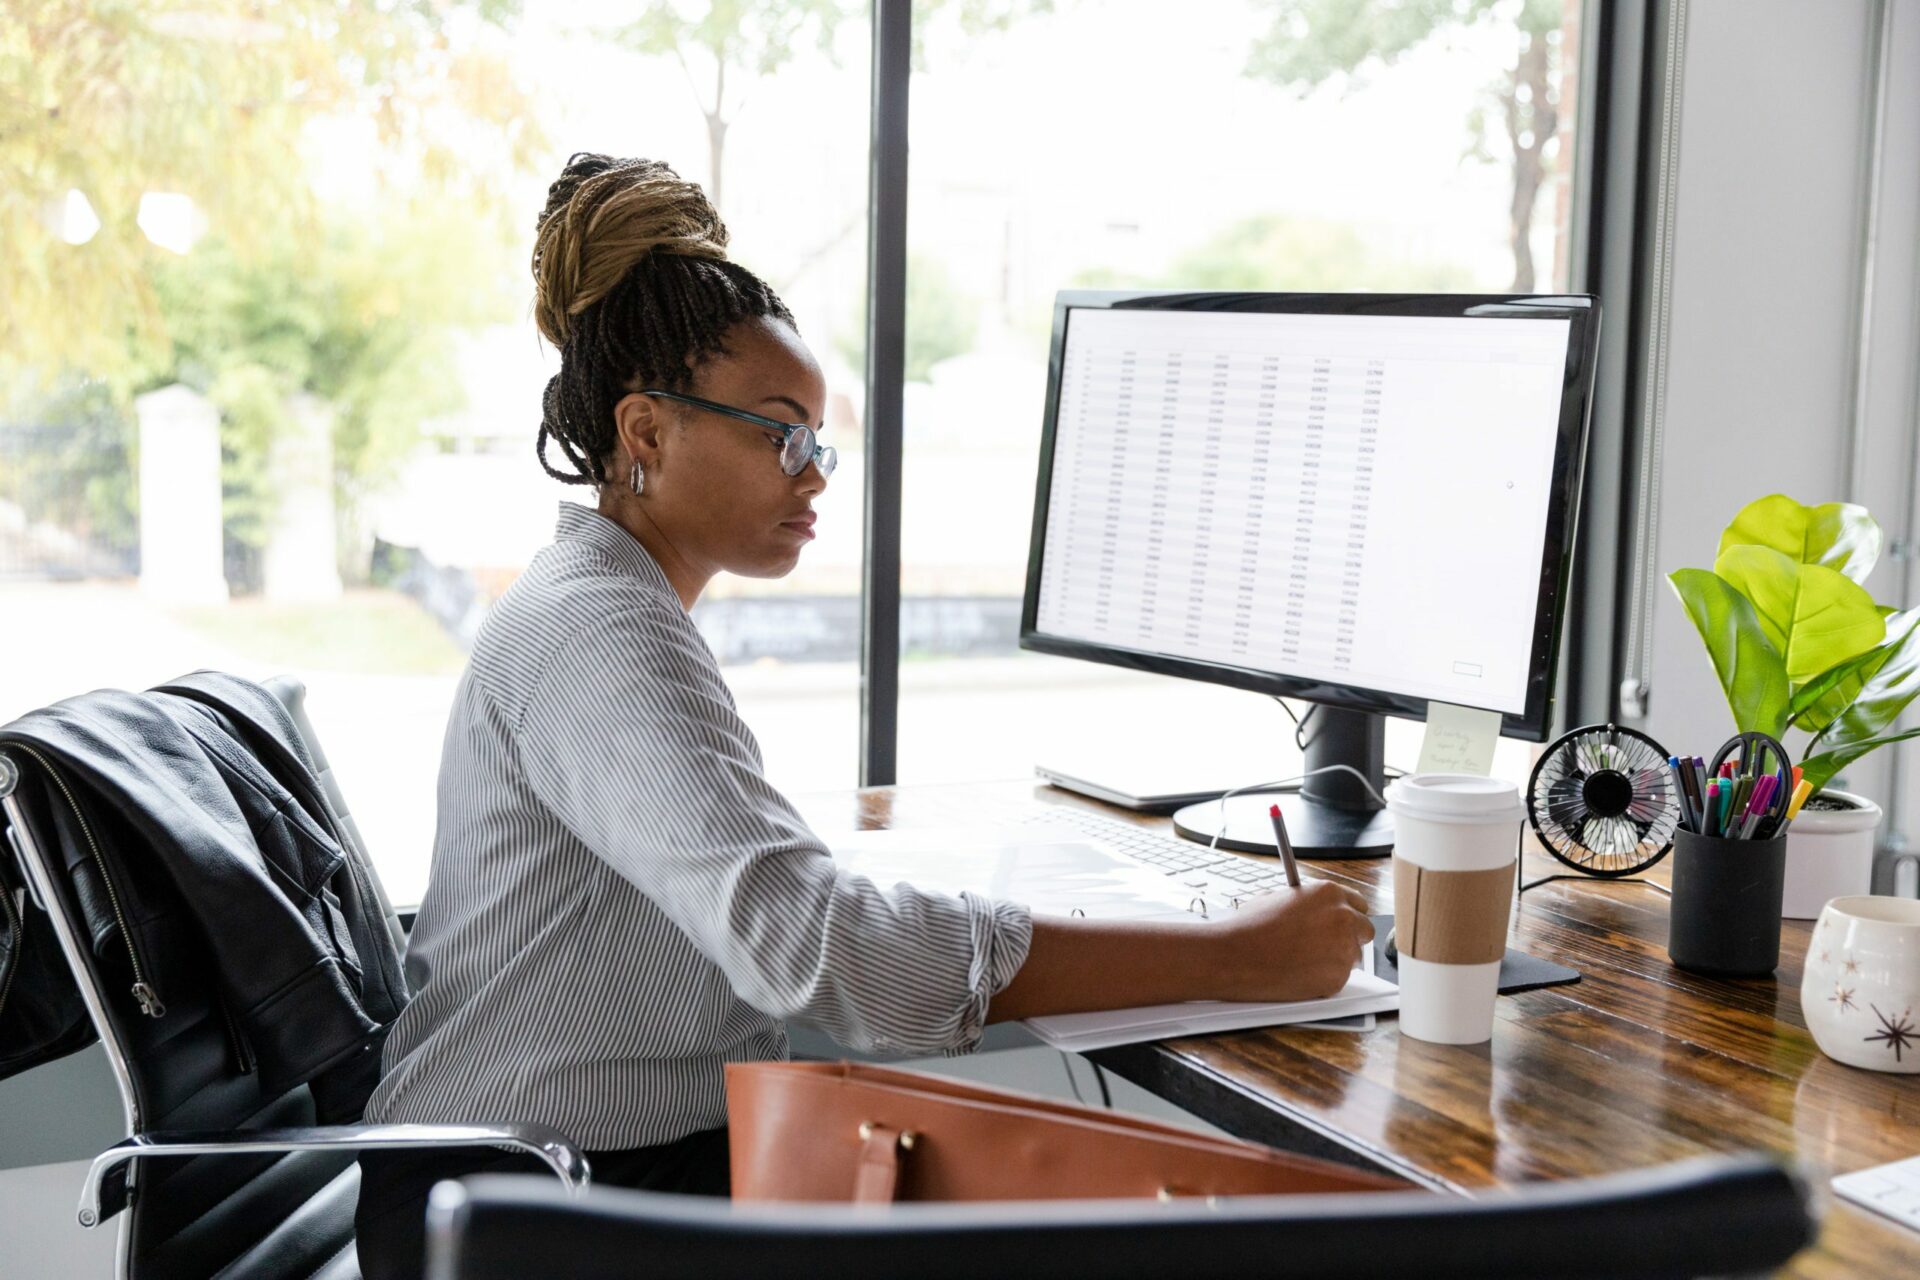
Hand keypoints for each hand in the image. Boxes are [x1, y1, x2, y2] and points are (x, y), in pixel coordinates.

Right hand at [1213, 879, 1372, 1001]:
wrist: (1234, 956)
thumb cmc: (1250, 927)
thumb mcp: (1279, 897)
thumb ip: (1307, 903)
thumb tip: (1313, 909)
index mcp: (1329, 893)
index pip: (1359, 904)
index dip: (1348, 916)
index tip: (1342, 924)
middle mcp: (1343, 918)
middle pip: (1365, 930)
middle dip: (1349, 938)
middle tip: (1327, 945)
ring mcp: (1343, 948)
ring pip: (1354, 957)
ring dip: (1337, 959)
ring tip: (1305, 961)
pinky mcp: (1337, 977)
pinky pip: (1340, 978)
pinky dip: (1325, 979)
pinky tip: (1300, 973)